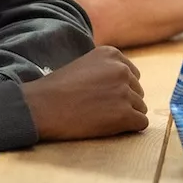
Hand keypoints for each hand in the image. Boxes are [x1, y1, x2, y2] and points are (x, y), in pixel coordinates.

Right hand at [19, 46, 148, 140]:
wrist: (41, 107)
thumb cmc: (57, 90)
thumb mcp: (84, 65)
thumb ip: (106, 69)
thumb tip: (127, 84)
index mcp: (112, 54)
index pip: (132, 75)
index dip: (118, 89)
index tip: (100, 96)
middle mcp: (122, 70)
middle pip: (137, 92)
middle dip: (123, 102)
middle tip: (98, 110)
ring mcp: (124, 92)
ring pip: (140, 108)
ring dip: (125, 116)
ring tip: (100, 119)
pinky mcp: (124, 114)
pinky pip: (141, 123)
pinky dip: (129, 128)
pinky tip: (110, 128)